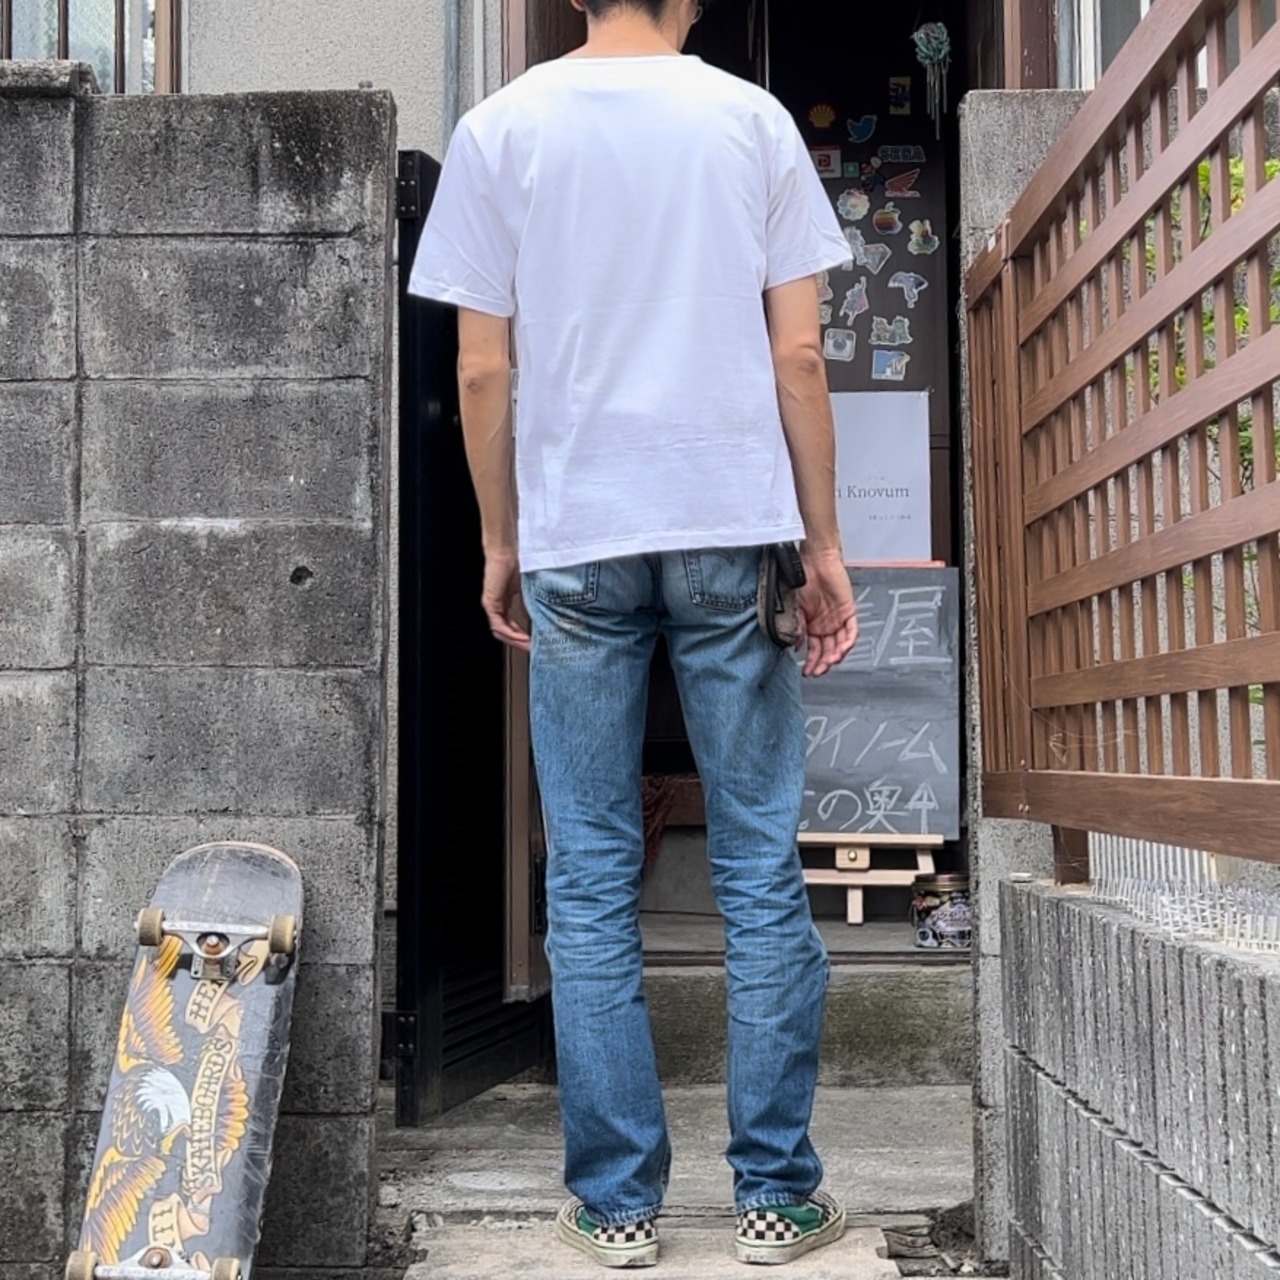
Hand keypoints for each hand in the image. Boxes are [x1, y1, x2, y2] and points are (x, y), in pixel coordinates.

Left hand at [481, 548, 531, 650]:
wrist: (508, 550)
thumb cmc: (519, 562)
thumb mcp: (531, 588)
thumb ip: (534, 603)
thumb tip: (545, 616)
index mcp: (505, 602)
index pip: (512, 625)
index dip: (522, 636)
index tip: (535, 642)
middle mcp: (497, 606)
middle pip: (506, 632)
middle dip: (519, 642)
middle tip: (533, 649)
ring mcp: (493, 605)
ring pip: (501, 632)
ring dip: (515, 641)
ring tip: (528, 646)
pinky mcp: (491, 603)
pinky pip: (498, 625)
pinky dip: (510, 633)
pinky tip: (520, 637)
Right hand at [795, 547, 857, 677]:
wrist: (814, 561)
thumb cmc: (801, 579)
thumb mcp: (793, 608)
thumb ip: (796, 627)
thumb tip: (795, 646)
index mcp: (812, 625)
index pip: (814, 649)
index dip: (812, 662)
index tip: (807, 671)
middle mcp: (825, 624)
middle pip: (828, 650)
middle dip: (823, 663)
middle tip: (817, 671)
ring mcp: (838, 619)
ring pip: (840, 644)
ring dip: (835, 656)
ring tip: (828, 663)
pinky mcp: (849, 611)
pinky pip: (852, 631)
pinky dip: (847, 643)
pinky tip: (841, 651)